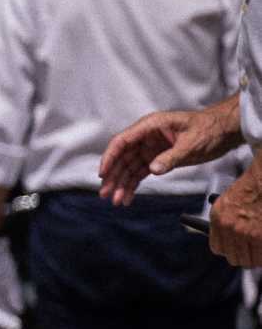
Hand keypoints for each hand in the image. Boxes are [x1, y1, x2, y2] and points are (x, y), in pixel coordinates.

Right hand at [98, 101, 239, 204]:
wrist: (224, 131)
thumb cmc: (209, 129)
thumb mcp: (191, 143)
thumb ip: (171, 157)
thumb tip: (153, 169)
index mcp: (150, 126)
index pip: (122, 141)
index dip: (110, 157)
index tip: (103, 174)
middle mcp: (146, 137)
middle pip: (122, 158)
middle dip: (114, 177)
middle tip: (106, 194)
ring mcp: (150, 149)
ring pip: (129, 168)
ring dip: (122, 184)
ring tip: (116, 201)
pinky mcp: (157, 159)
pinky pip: (140, 173)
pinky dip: (133, 185)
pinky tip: (128, 197)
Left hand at [211, 162, 261, 266]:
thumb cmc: (252, 186)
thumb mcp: (229, 202)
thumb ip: (227, 222)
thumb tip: (233, 241)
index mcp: (218, 218)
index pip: (218, 248)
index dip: (230, 250)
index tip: (238, 249)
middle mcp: (230, 227)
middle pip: (236, 258)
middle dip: (246, 257)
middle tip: (255, 251)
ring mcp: (247, 233)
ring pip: (251, 260)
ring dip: (258, 257)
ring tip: (261, 247)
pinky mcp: (261, 236)